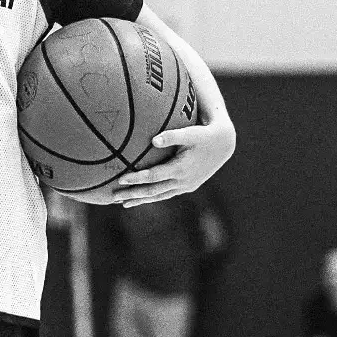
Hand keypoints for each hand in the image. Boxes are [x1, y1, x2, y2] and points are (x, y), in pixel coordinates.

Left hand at [115, 119, 235, 206]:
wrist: (224, 144)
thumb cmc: (204, 134)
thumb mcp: (191, 132)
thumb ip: (172, 135)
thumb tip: (153, 141)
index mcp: (181, 169)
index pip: (154, 177)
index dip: (137, 179)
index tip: (120, 180)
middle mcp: (182, 181)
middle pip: (152, 191)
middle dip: (132, 195)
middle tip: (112, 197)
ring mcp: (185, 187)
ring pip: (159, 196)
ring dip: (140, 200)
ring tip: (122, 203)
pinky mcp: (188, 187)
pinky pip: (166, 195)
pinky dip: (152, 198)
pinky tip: (141, 199)